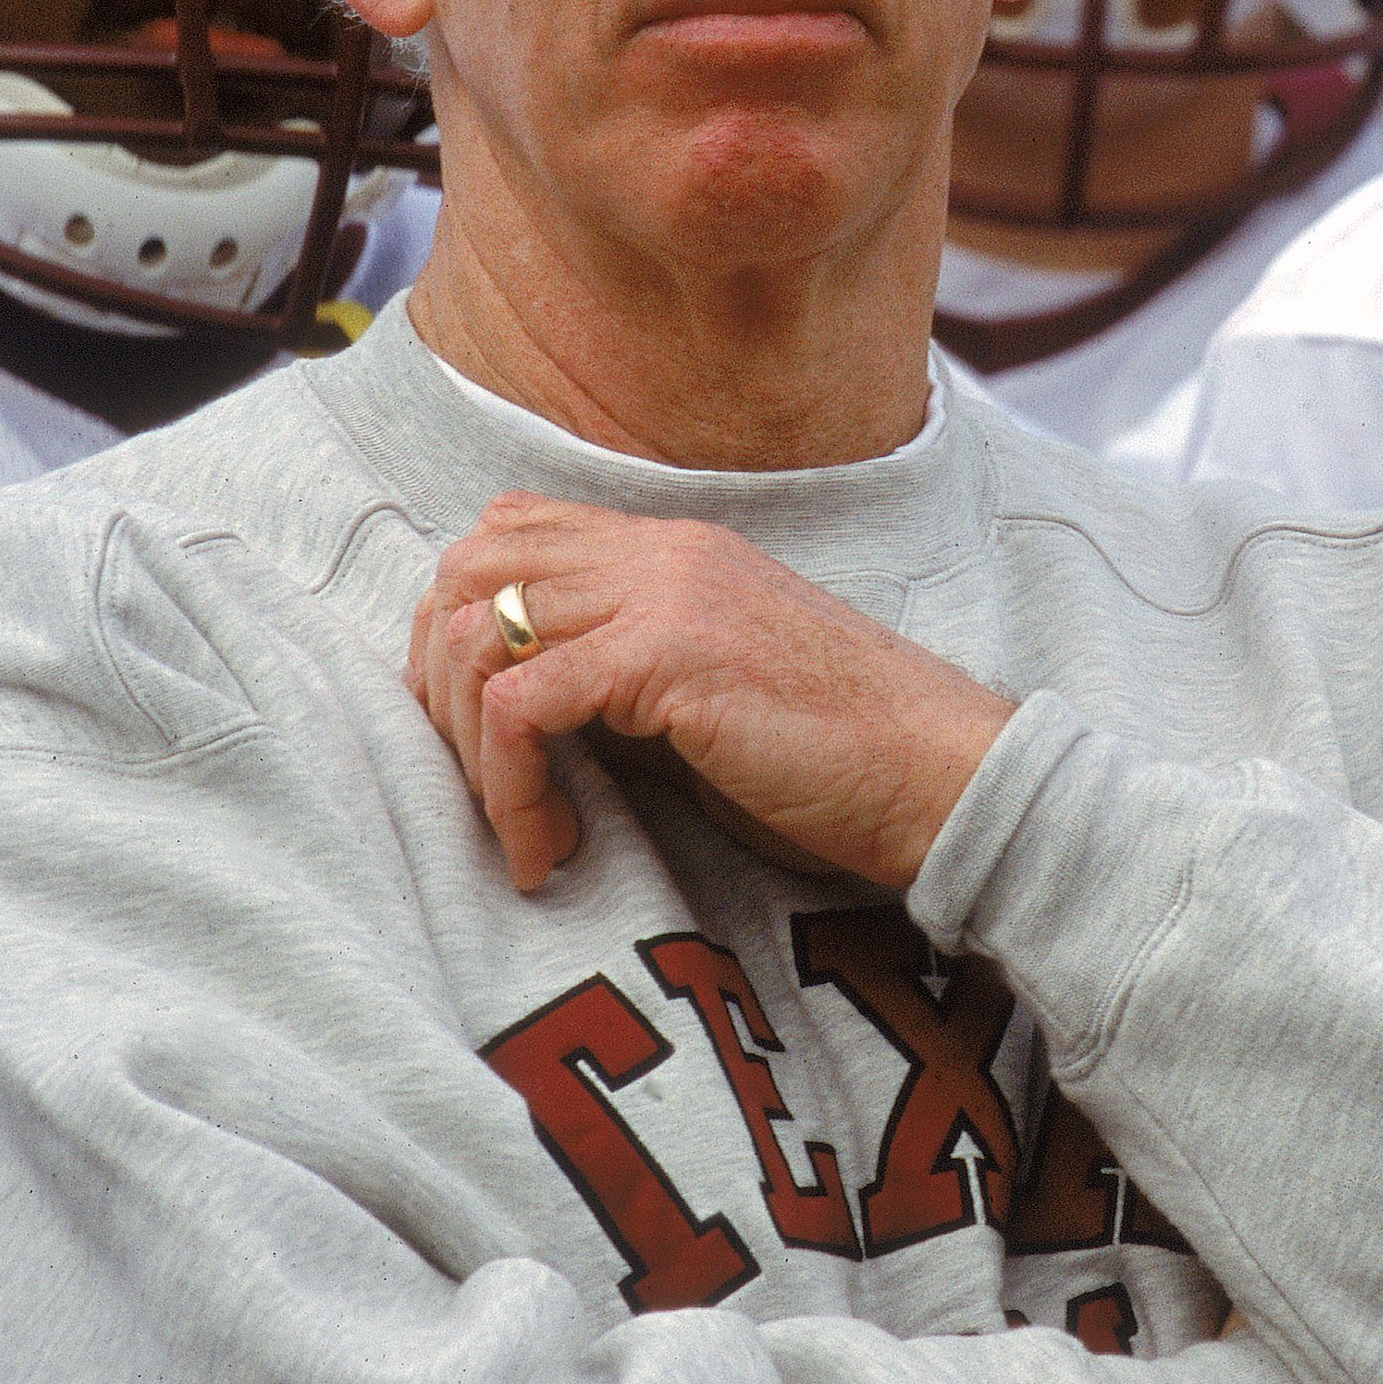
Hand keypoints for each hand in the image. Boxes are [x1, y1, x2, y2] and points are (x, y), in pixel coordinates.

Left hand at [407, 493, 1016, 893]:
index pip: (510, 532)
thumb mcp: (717, 686)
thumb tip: (525, 714)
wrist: (944, 774)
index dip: (460, 626)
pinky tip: (550, 851)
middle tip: (478, 783)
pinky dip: (512, 789)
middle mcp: (661, 551)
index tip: (480, 733)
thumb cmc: (843, 757)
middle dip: (438, 680)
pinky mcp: (668, 659)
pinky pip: (523, 708)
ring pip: (481, 638)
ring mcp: (665, 595)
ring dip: (471, 751)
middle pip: (470, 569)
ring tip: (522, 831)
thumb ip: (630, 671)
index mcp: (675, 547)